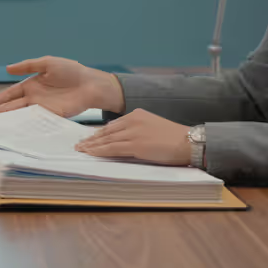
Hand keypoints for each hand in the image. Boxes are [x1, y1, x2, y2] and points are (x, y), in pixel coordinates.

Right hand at [0, 56, 124, 117]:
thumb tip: (7, 69)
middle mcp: (34, 98)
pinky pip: (35, 121)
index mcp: (31, 85)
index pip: (11, 93)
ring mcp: (42, 108)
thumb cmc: (71, 71)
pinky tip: (15, 128)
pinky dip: (25, 125)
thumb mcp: (47, 63)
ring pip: (21, 114)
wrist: (90, 84)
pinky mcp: (52, 116)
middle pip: (13, 106)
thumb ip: (28, 66)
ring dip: (9, 119)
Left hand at [75, 109, 191, 164]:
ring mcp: (133, 132)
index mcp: (137, 114)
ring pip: (107, 140)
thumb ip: (137, 130)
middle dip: (92, 138)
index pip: (113, 124)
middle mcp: (133, 120)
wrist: (188, 142)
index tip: (90, 137)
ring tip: (82, 150)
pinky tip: (91, 154)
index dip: (100, 132)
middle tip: (80, 144)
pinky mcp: (135, 144)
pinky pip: (112, 148)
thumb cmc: (174, 138)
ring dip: (92, 146)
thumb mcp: (152, 127)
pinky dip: (100, 151)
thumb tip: (123, 140)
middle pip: (107, 131)